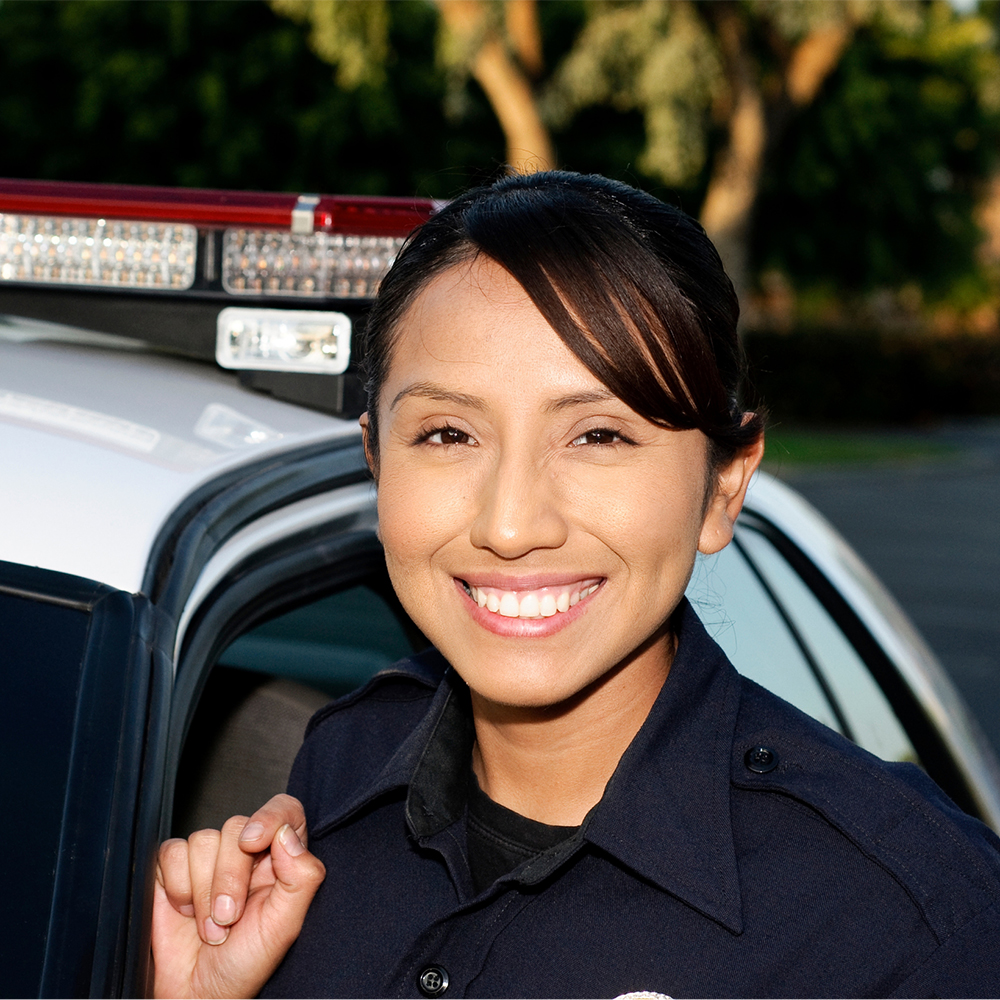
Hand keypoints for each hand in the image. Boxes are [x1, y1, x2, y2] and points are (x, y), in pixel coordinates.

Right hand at [152, 794, 325, 998]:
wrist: (196, 994)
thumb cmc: (244, 964)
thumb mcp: (283, 927)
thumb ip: (300, 878)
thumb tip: (288, 835)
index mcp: (280, 859)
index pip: (284, 811)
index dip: (270, 816)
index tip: (254, 842)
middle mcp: (246, 853)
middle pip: (236, 827)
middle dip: (229, 877)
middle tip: (229, 918)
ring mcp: (209, 859)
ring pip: (203, 840)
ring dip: (202, 892)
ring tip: (209, 926)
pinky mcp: (173, 869)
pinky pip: (172, 853)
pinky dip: (177, 886)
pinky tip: (184, 912)